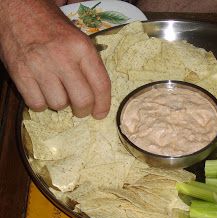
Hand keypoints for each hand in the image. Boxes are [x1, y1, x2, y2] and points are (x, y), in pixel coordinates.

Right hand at [0, 0, 110, 118]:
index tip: (100, 113)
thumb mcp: (79, 39)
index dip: (103, 104)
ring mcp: (39, 66)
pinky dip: (41, 104)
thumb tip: (98, 97)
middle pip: (82, 100)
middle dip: (83, 111)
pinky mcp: (19, 73)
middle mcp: (62, 57)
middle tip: (81, 110)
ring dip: (60, 104)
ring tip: (57, 91)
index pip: (101, 84)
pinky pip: (36, 104)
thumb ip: (90, 65)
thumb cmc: (53, 27)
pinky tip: (43, 92)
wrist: (19, 9)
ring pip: (58, 105)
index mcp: (82, 47)